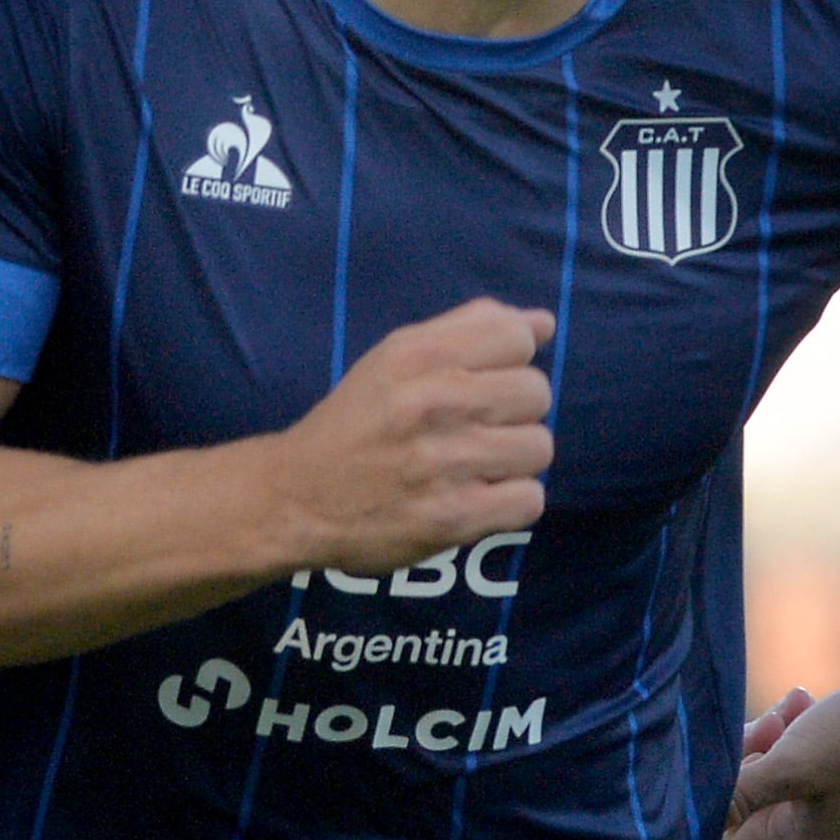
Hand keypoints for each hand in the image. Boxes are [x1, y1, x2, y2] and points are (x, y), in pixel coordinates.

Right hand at [273, 300, 553, 575]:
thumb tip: (543, 323)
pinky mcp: (453, 517)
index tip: (484, 382)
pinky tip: (481, 497)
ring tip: (479, 465)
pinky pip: (529, 500)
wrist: (296, 498)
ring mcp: (445, 461)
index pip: (517, 337)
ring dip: (514, 460)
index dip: (511, 361)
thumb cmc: (354, 423)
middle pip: (535, 393)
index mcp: (417, 354)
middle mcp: (433, 401)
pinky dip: (511, 502)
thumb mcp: (396, 358)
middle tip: (478, 429)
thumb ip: (470, 330)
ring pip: (538, 447)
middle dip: (515, 412)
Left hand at [726, 662, 839, 839]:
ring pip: (794, 775)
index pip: (741, 831)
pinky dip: (813, 733)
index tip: (751, 743)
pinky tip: (818, 702)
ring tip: (799, 699)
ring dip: (785, 736)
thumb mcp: (790, 764)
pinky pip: (824, 764)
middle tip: (775, 716)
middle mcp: (836, 838)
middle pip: (767, 801)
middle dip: (760, 754)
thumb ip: (742, 791)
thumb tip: (701, 811)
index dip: (734, 786)